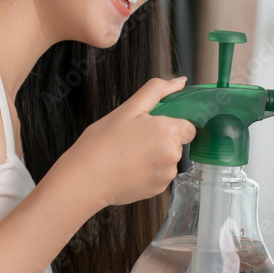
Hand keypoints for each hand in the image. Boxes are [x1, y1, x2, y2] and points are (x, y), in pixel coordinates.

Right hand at [60, 77, 195, 212]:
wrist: (84, 179)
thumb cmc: (102, 143)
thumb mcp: (128, 109)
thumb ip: (157, 91)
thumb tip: (180, 82)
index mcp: (168, 131)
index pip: (189, 126)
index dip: (172, 124)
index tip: (154, 126)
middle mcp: (173, 155)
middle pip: (178, 142)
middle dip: (162, 139)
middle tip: (135, 138)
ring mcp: (166, 175)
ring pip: (168, 159)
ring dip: (156, 156)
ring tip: (129, 154)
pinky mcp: (158, 190)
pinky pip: (160, 175)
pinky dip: (149, 171)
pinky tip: (130, 168)